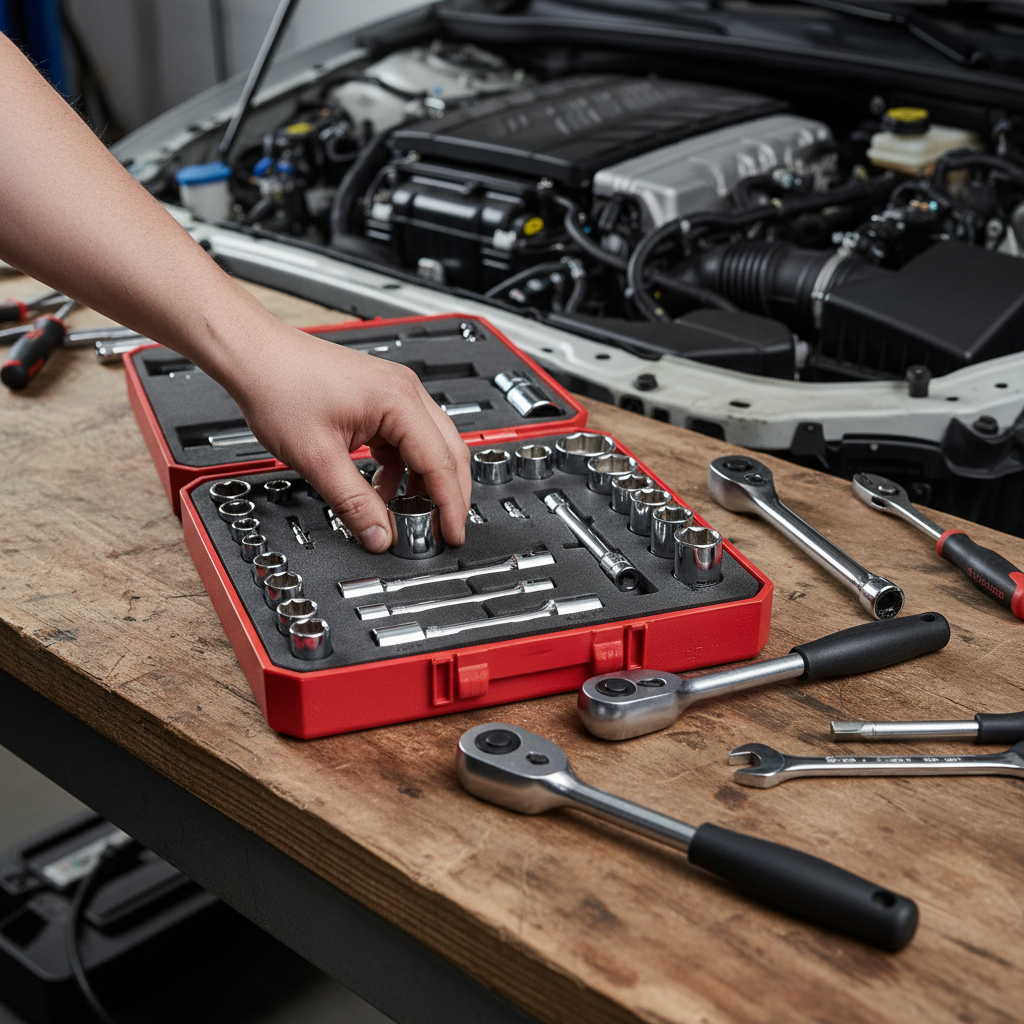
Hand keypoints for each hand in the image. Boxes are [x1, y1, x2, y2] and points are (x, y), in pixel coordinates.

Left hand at [230, 325, 471, 551]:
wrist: (254, 355)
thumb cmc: (279, 386)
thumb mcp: (318, 458)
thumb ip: (353, 503)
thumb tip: (379, 535)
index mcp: (398, 400)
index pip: (441, 462)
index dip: (450, 505)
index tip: (453, 534)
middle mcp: (405, 392)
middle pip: (448, 451)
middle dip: (448, 495)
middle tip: (443, 530)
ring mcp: (394, 393)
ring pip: (428, 447)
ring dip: (422, 483)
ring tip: (407, 516)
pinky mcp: (380, 400)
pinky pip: (405, 441)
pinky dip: (401, 469)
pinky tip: (382, 491)